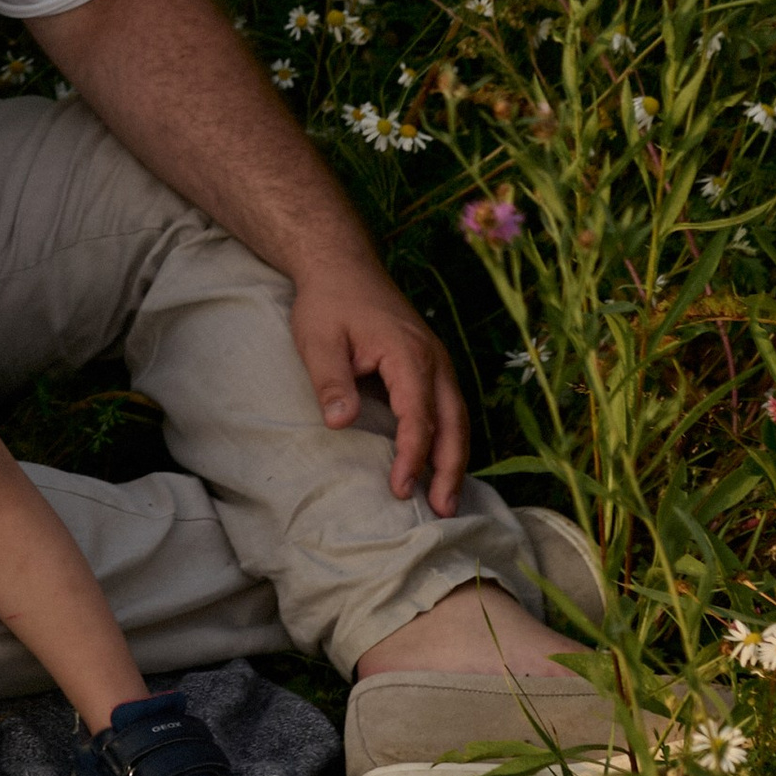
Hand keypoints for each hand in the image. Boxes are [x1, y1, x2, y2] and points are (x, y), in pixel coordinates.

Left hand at [291, 255, 469, 515]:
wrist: (341, 264)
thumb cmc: (328, 303)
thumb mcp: (317, 339)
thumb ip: (331, 380)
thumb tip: (340, 423)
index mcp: (408, 354)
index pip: (418, 416)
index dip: (412, 456)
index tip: (400, 489)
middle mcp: (433, 359)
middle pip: (453, 422)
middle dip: (450, 468)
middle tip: (444, 511)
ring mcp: (437, 360)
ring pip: (457, 416)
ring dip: (455, 458)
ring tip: (447, 499)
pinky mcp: (431, 363)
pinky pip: (450, 406)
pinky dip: (450, 438)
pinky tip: (441, 464)